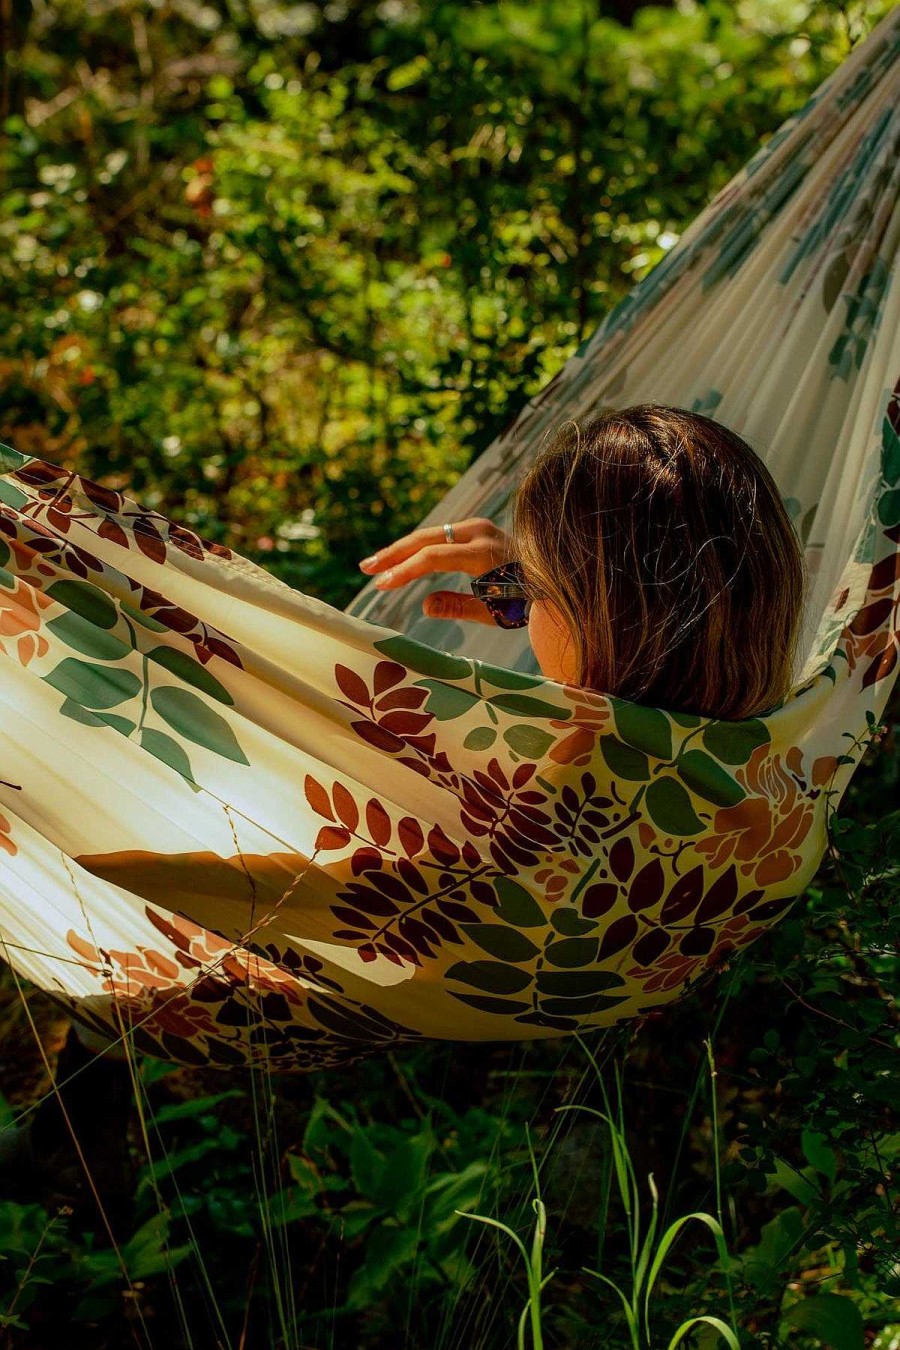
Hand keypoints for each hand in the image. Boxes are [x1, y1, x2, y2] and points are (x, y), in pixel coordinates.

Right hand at [359, 518, 513, 624]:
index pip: (433, 557)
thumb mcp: (493, 611)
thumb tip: (425, 606)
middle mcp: (479, 532)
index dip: (405, 571)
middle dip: (394, 554)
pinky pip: (440, 537)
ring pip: (430, 535)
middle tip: (366, 568)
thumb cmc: (524, 601)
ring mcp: (477, 527)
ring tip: (376, 565)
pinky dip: (419, 548)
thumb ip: (459, 607)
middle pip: (426, 538)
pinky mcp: (476, 529)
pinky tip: (400, 560)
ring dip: (402, 549)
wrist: (551, 577)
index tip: (382, 585)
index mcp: (484, 552)